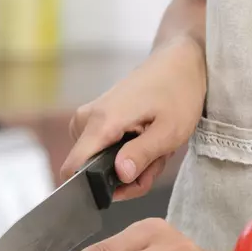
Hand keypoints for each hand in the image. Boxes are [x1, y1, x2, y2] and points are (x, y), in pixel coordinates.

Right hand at [61, 36, 205, 200]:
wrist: (178, 61)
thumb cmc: (178, 91)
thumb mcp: (170, 130)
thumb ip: (143, 154)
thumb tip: (120, 175)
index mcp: (101, 122)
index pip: (73, 169)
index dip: (95, 189)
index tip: (127, 187)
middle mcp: (86, 120)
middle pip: (92, 171)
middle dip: (128, 177)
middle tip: (157, 161)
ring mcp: (89, 119)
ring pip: (102, 164)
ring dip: (134, 166)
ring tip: (158, 146)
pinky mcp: (97, 120)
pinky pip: (106, 151)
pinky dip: (131, 154)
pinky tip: (150, 141)